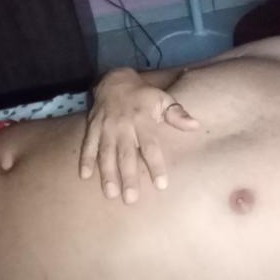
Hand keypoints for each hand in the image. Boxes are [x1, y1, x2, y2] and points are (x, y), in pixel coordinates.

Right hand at [79, 68, 198, 202]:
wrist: (114, 80)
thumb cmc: (144, 96)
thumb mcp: (163, 100)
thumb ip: (177, 115)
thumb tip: (195, 126)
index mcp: (143, 119)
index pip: (150, 146)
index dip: (156, 166)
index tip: (161, 185)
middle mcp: (123, 125)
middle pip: (126, 154)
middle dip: (128, 177)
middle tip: (131, 199)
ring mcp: (106, 127)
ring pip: (106, 153)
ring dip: (107, 174)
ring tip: (110, 194)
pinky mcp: (92, 127)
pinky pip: (88, 144)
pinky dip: (85, 159)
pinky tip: (84, 176)